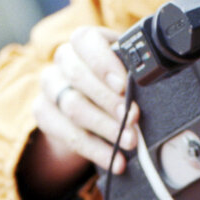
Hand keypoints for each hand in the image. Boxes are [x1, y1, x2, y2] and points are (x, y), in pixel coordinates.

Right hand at [29, 25, 138, 182]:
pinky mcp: (43, 113)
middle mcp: (63, 60)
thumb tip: (156, 86)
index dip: (103, 62)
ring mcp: (50, 86)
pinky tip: (114, 159)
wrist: (88, 108)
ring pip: (73, 106)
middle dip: (109, 100)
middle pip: (78, 76)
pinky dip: (95, 150)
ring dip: (106, 127)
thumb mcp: (126, 71)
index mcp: (84, 41)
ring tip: (130, 142)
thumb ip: (135, 73)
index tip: (123, 85)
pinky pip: (67, 134)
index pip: (85, 40)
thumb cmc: (114, 83)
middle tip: (133, 118)